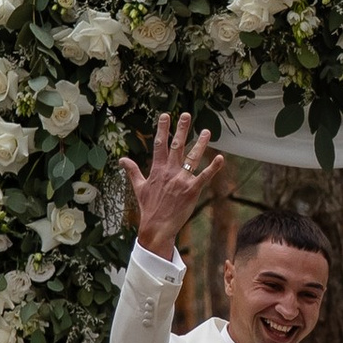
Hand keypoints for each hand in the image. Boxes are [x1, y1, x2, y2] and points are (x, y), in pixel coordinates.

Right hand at [121, 113, 220, 257]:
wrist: (156, 227)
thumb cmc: (148, 208)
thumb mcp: (139, 187)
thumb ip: (132, 171)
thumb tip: (122, 159)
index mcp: (157, 170)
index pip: (160, 145)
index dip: (162, 129)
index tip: (165, 115)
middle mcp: (170, 172)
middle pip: (177, 146)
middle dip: (181, 129)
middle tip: (187, 114)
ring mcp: (181, 180)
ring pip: (192, 158)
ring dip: (200, 144)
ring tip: (207, 131)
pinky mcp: (192, 190)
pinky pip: (204, 176)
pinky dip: (213, 168)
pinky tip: (220, 158)